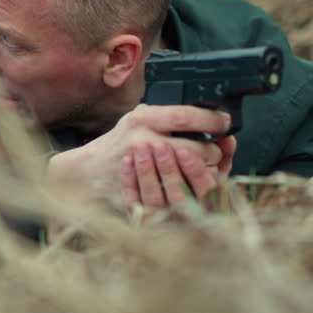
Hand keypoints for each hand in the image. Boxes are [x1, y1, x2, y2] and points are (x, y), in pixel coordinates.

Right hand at [44, 104, 232, 208]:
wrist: (87, 173)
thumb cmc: (118, 143)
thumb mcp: (138, 118)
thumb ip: (167, 115)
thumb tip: (208, 115)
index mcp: (142, 119)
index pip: (186, 116)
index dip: (211, 120)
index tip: (225, 122)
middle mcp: (140, 141)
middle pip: (195, 148)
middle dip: (213, 152)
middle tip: (216, 150)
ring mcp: (141, 171)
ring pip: (191, 175)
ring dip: (206, 173)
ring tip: (207, 168)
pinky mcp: (142, 194)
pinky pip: (179, 197)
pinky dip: (192, 194)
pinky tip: (194, 187)